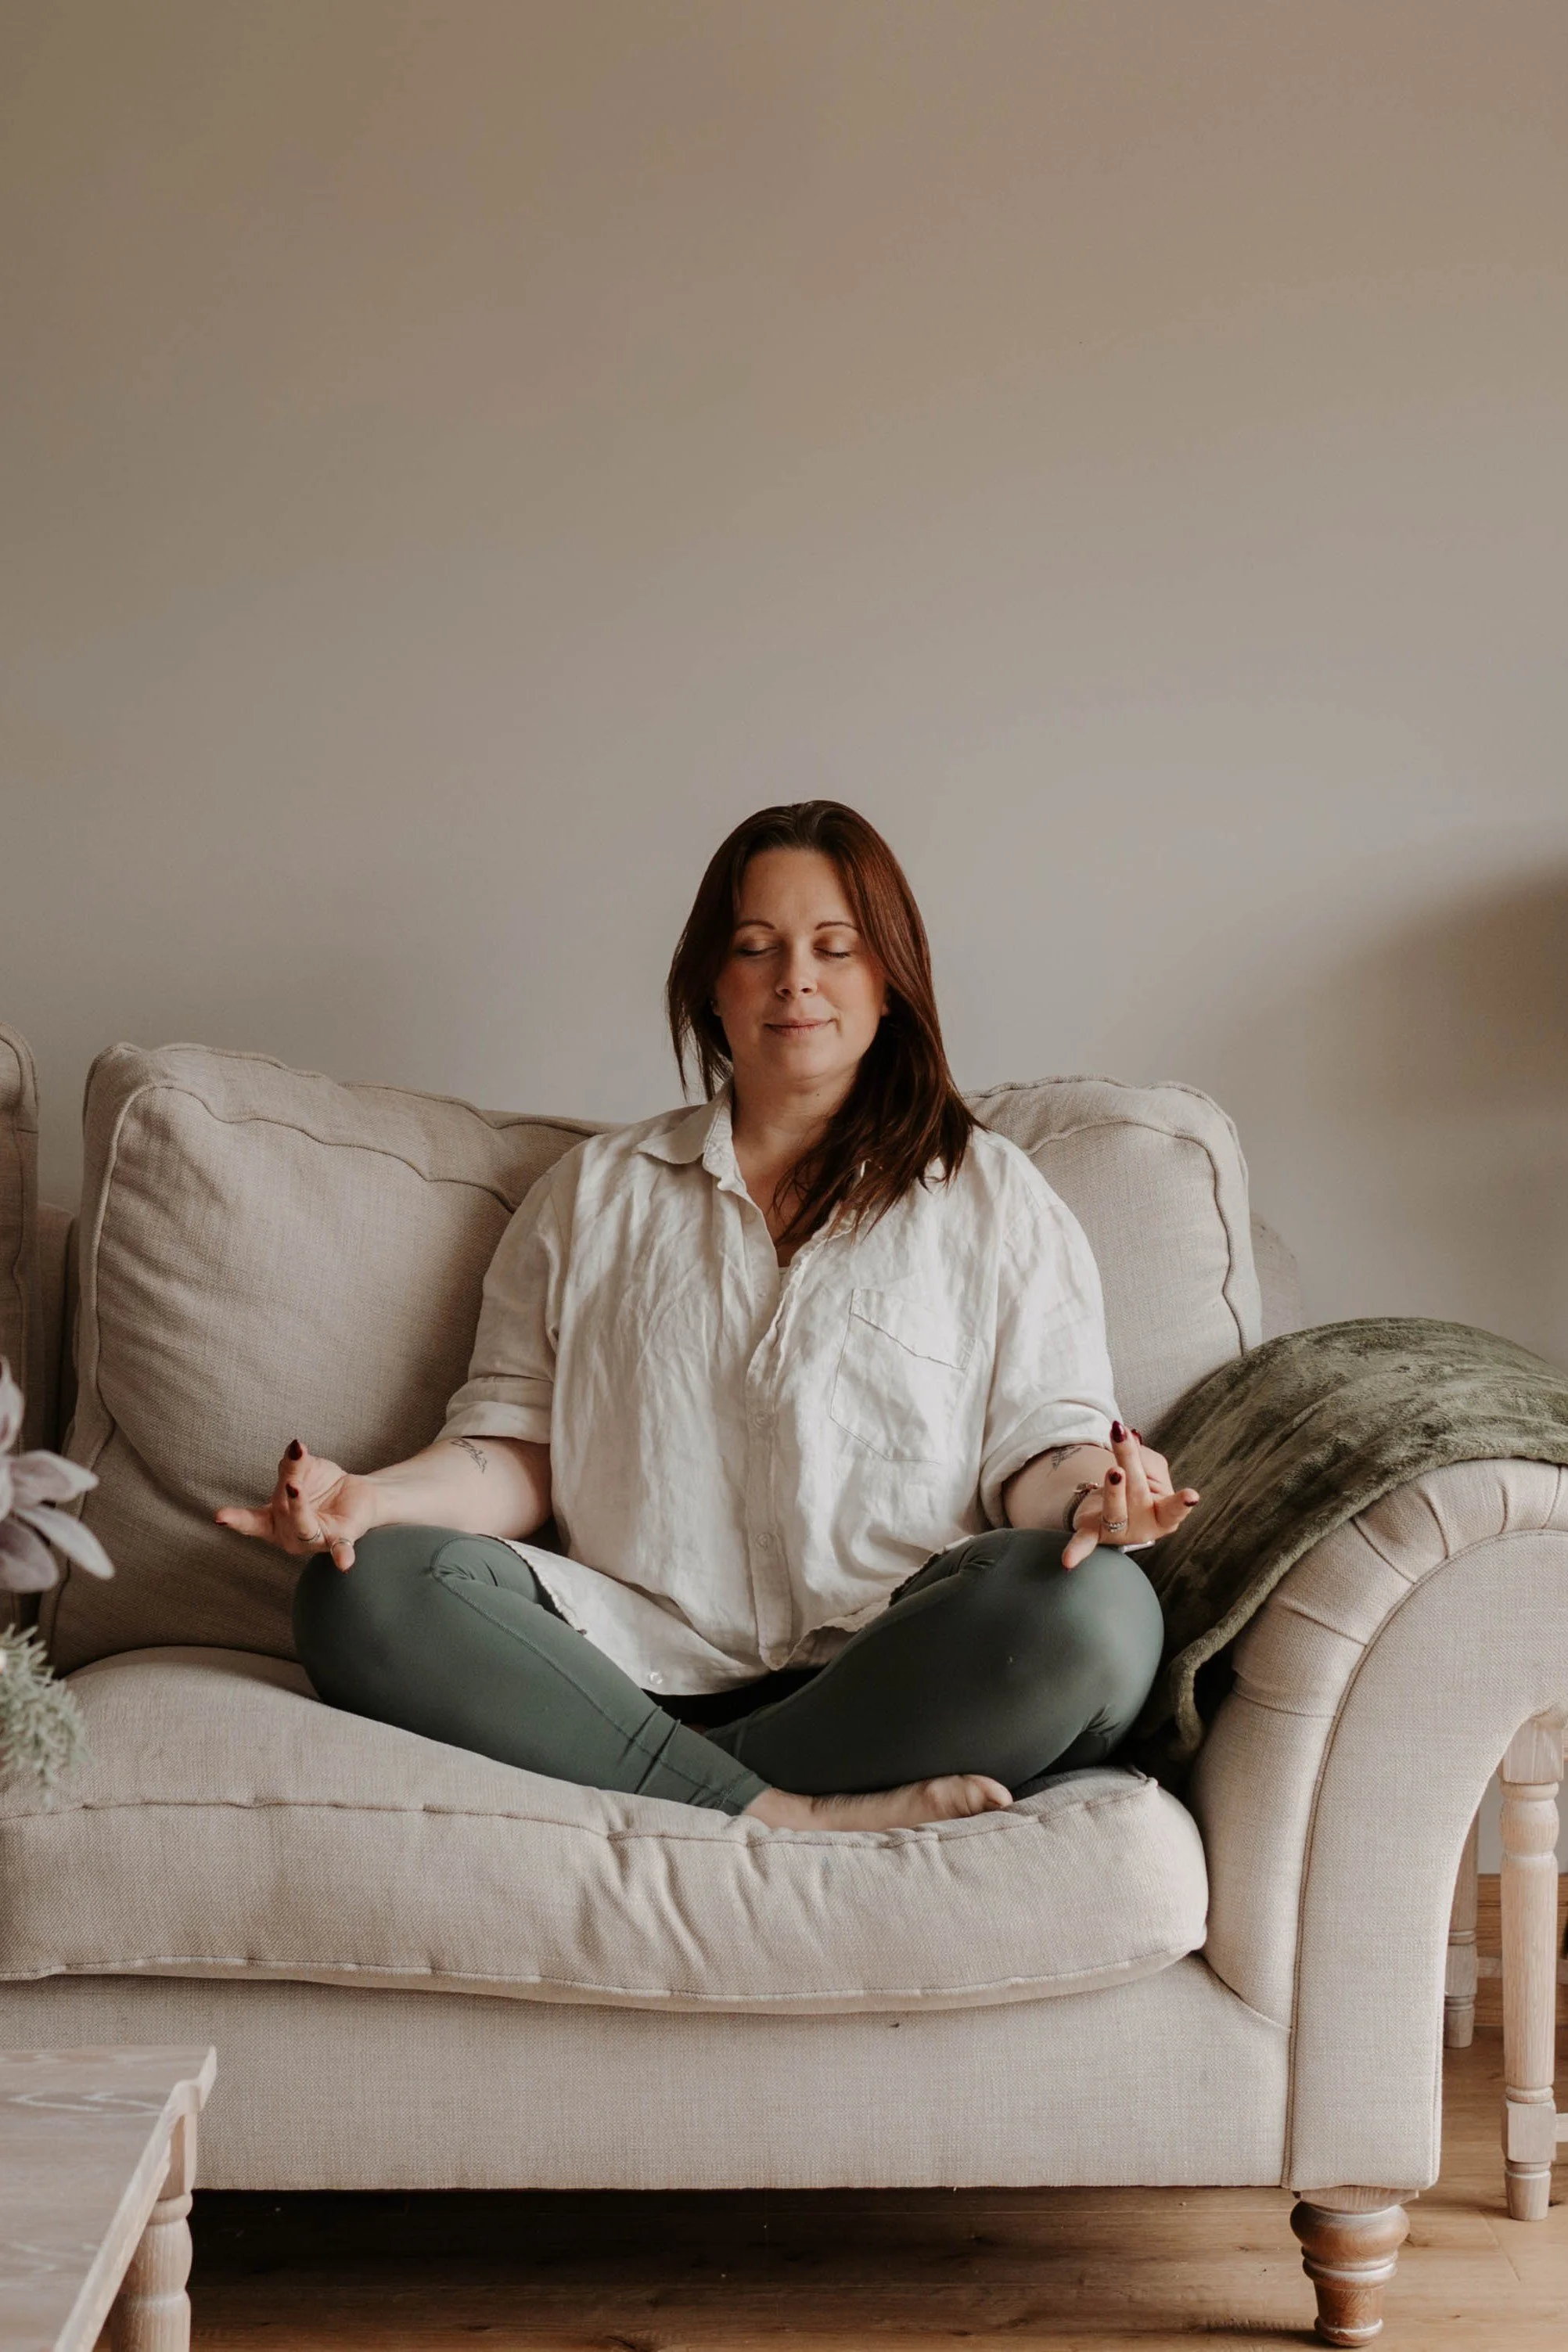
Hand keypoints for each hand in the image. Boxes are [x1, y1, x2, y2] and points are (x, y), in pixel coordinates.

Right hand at [215, 1440, 380, 1569]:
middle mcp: (291, 1534)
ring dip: (299, 1507)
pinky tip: (344, 1564)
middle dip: (283, 1495)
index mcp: (274, 1520)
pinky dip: (342, 1555)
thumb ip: (293, 1466)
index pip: (252, 1521)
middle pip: (282, 1513)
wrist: (359, 1495)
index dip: (236, 1520)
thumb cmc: (322, 1485)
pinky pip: (340, 1547)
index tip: (219, 1517)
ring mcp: (314, 1539)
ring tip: (295, 1487)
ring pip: (304, 1526)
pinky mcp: (340, 1536)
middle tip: (286, 1479)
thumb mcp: (304, 1470)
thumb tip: (293, 1451)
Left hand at [1062, 1422, 1198, 1569]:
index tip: (1192, 1496)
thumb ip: (1142, 1458)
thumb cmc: (1139, 1489)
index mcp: (1165, 1514)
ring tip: (1114, 1472)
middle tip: (1123, 1437)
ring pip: (1115, 1510)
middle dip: (1131, 1462)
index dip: (1182, 1503)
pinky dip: (1077, 1551)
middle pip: (1138, 1494)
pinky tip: (1067, 1562)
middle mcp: (1144, 1526)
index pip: (1174, 1508)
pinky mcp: (1094, 1532)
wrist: (1115, 1507)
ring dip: (1114, 1491)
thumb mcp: (1151, 1471)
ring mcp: (1119, 1531)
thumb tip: (1126, 1436)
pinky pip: (1085, 1541)